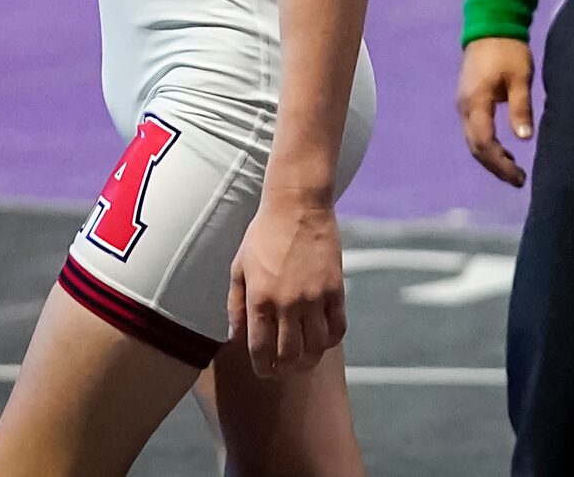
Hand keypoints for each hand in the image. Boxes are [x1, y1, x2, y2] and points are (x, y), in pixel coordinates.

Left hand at [228, 191, 345, 377]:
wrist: (297, 204)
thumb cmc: (263, 234)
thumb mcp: (239, 267)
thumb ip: (236, 305)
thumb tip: (236, 337)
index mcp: (260, 300)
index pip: (261, 352)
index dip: (263, 368)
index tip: (265, 370)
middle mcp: (288, 304)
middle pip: (290, 357)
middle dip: (285, 369)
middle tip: (284, 367)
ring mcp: (315, 298)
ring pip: (316, 348)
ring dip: (309, 359)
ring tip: (304, 357)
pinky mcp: (335, 289)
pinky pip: (337, 328)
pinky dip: (330, 340)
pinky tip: (322, 337)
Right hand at [456, 36, 533, 187]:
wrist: (490, 25)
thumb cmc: (508, 51)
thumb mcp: (520, 78)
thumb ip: (520, 107)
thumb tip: (523, 138)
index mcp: (476, 102)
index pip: (484, 143)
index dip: (500, 164)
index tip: (519, 177)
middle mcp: (464, 106)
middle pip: (475, 147)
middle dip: (495, 166)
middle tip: (518, 180)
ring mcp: (463, 103)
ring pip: (472, 140)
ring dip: (491, 158)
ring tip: (513, 169)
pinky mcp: (467, 100)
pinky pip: (473, 131)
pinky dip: (487, 146)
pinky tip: (503, 151)